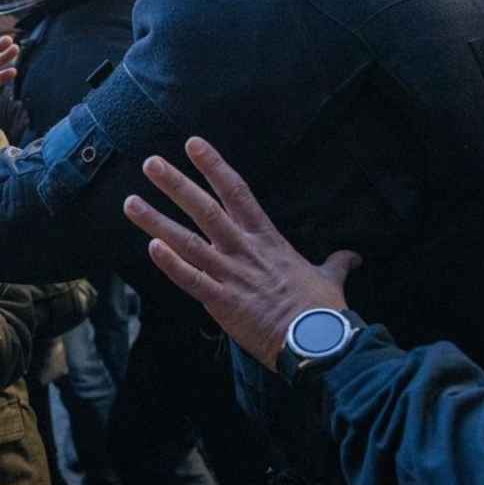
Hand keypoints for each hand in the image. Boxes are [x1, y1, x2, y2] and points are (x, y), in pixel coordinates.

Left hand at [123, 137, 361, 369]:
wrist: (317, 340)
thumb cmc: (322, 309)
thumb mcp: (329, 278)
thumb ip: (336, 262)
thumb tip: (353, 256)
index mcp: (267, 239)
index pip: (237, 192)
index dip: (213, 166)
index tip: (193, 144)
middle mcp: (243, 250)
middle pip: (204, 208)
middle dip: (175, 183)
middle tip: (150, 163)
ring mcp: (230, 274)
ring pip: (186, 241)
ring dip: (156, 221)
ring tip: (130, 202)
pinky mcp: (221, 302)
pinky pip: (191, 279)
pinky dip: (170, 264)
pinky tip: (150, 247)